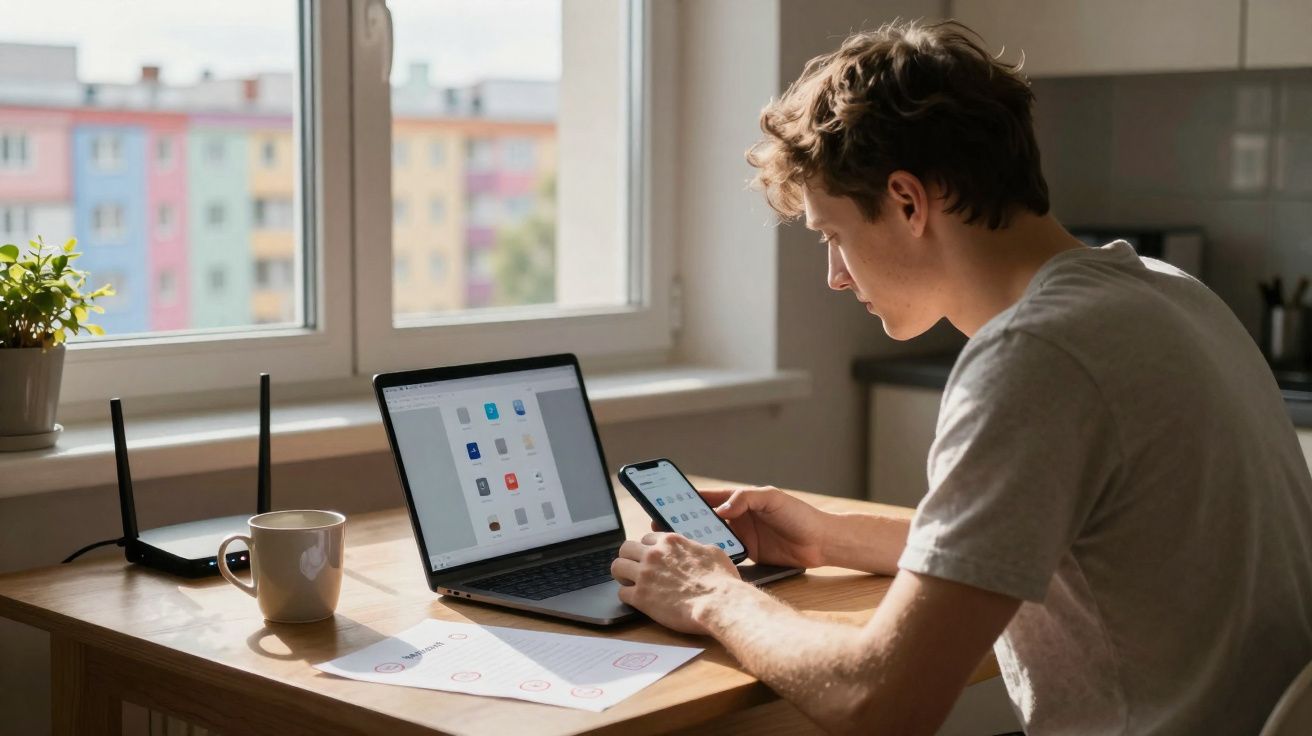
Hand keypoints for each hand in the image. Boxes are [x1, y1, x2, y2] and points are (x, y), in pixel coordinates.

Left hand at [611, 532, 742, 633]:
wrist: (719, 603)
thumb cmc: (722, 580)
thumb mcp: (712, 552)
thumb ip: (695, 548)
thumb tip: (693, 549)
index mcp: (670, 541)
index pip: (646, 538)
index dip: (648, 549)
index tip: (650, 558)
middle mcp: (654, 554)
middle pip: (626, 548)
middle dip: (629, 558)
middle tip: (635, 569)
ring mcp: (645, 575)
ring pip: (617, 566)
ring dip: (622, 574)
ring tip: (629, 583)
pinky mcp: (641, 597)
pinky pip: (621, 593)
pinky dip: (628, 596)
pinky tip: (636, 600)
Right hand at [653, 486, 827, 568]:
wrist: (822, 543)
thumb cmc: (799, 515)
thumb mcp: (773, 499)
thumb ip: (746, 498)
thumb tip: (721, 508)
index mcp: (740, 500)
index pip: (706, 497)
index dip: (684, 499)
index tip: (663, 502)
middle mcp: (737, 517)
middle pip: (703, 519)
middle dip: (681, 522)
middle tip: (659, 528)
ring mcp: (741, 537)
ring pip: (710, 538)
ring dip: (694, 540)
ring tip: (673, 546)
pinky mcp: (748, 555)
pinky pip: (723, 555)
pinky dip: (710, 557)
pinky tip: (696, 562)